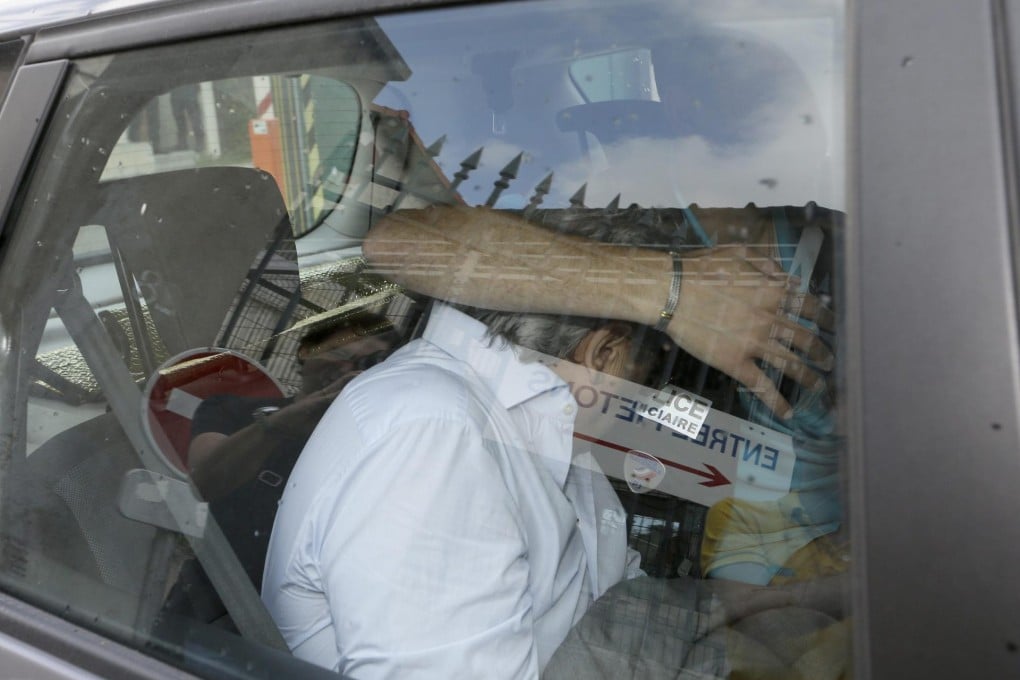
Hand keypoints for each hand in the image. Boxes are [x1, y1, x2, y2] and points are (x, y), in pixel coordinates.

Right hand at [668, 246, 833, 418]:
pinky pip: (762, 385)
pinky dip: (777, 402)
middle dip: (822, 352)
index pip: (811, 307)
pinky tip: (788, 412)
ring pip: (791, 365)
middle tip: (829, 361)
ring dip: (809, 378)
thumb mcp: (739, 253)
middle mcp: (771, 320)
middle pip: (807, 339)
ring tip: (819, 386)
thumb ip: (768, 264)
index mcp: (774, 292)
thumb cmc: (701, 269)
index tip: (834, 326)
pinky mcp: (735, 363)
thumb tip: (791, 279)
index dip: (827, 318)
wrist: (671, 292)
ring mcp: (755, 344)